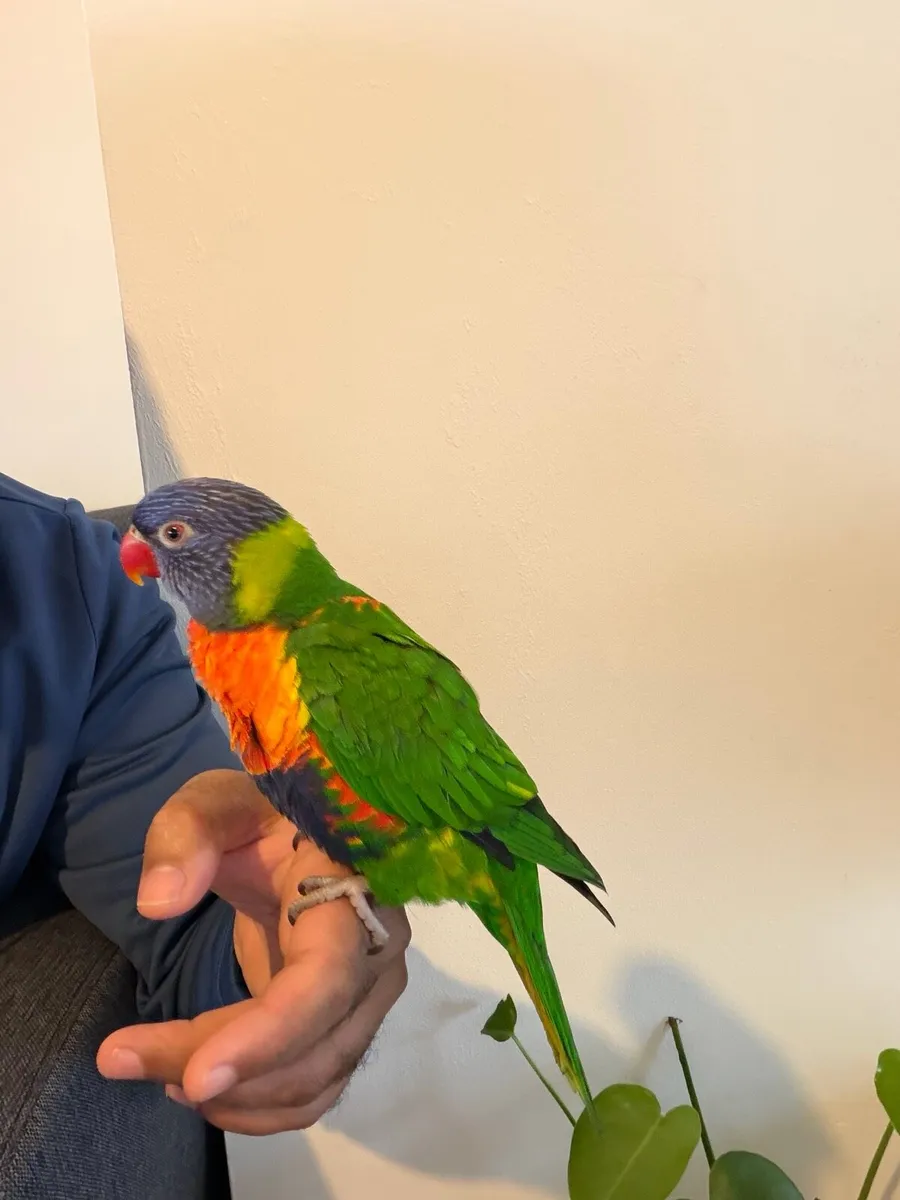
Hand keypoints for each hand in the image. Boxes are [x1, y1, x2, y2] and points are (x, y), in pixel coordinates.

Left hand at [96, 769, 409, 1133]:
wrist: (300, 834)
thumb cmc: (259, 815)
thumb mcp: (214, 804)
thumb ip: (184, 836)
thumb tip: (159, 902)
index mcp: (355, 890)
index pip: (327, 978)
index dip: (269, 1034)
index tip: (196, 1076)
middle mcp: (380, 951)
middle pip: (313, 1043)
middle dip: (223, 1067)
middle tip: (122, 1055)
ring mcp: (371, 994)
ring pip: (313, 1078)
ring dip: (234, 1095)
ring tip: (150, 1064)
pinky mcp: (349, 1023)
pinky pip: (315, 1089)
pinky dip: (257, 1105)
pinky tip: (197, 1084)